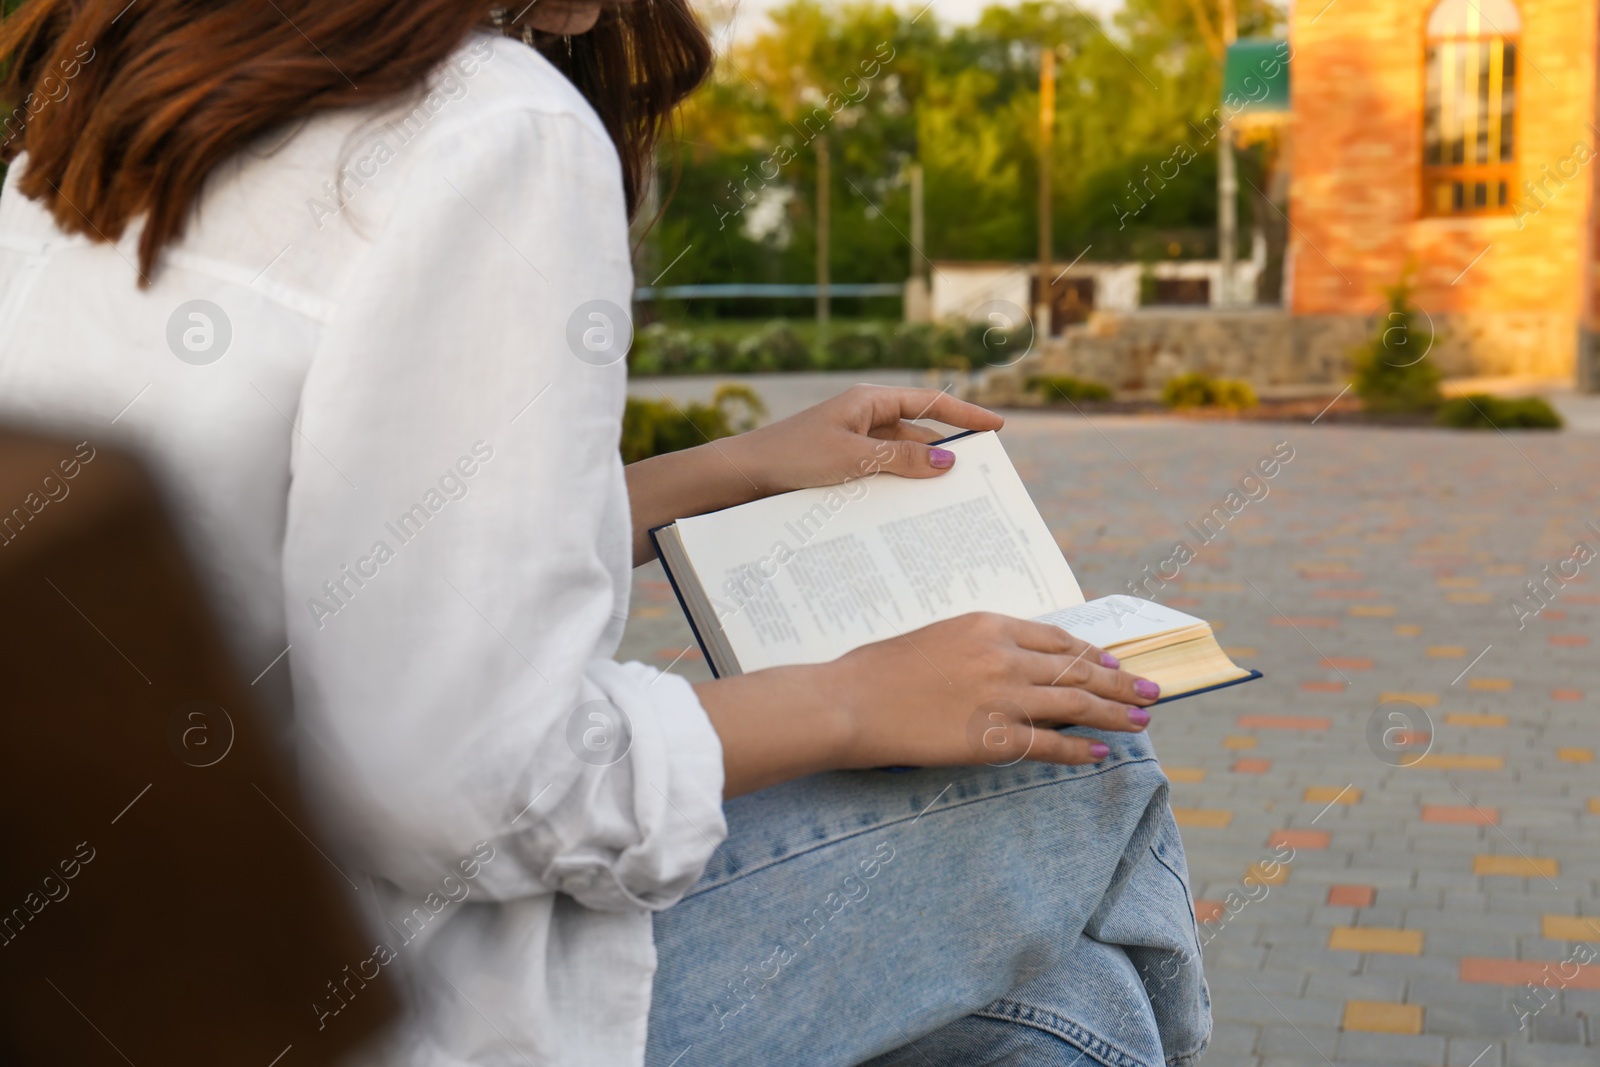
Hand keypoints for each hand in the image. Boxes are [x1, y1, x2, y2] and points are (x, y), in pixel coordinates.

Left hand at [725, 384, 1004, 496]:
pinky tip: (911, 510)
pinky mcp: (840, 466)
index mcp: (869, 402)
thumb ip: (902, 461)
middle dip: (947, 454)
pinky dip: (897, 488)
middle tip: (979, 477)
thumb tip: (947, 463)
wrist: (742, 476)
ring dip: (921, 476)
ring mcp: (852, 443)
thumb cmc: (793, 457)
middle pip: (918, 433)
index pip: (930, 403)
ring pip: (899, 458)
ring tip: (951, 501)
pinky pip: (880, 474)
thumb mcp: (853, 459)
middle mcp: (864, 418)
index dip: (965, 416)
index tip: (996, 428)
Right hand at [818, 612, 1159, 769]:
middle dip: (1119, 682)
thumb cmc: (878, 670)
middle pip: (1077, 670)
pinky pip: (1049, 746)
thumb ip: (977, 646)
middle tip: (1150, 690)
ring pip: (1075, 705)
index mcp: (989, 625)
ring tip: (1141, 721)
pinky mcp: (992, 738)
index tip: (1111, 662)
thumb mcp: (935, 638)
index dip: (1090, 653)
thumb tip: (1008, 662)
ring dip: (1114, 714)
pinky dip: (1079, 752)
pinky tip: (1100, 755)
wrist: (850, 701)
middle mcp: (1004, 657)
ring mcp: (1001, 698)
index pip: (1056, 639)